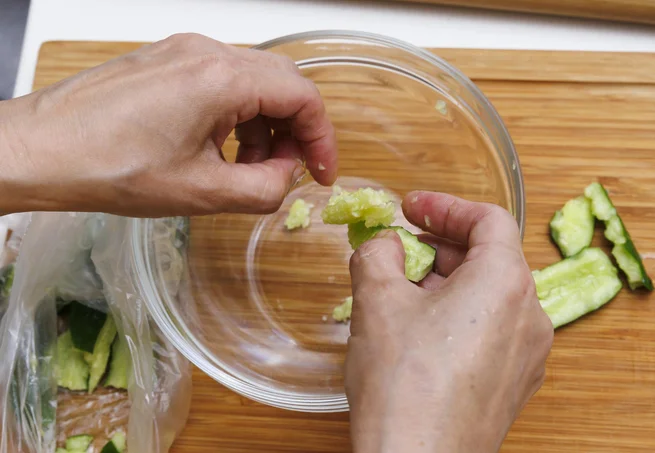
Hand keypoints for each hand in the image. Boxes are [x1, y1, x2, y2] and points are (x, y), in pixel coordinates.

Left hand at [0, 33, 336, 216]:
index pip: (303, 96)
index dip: (322, 139)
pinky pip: (221, 81)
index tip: (322, 174)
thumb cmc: (110, 168)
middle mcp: (207, 51)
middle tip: (291, 171)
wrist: (40, 150)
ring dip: (265, 125)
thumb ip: (264, 189)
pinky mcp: (166, 61)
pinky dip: (236, 115)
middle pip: (281, 82)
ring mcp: (183, 51)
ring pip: (252, 81)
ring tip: (248, 169)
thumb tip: (288, 178)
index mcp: (222, 78)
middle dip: (296, 130)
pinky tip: (218, 149)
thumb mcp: (202, 193)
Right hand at [345, 191, 552, 452]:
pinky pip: (491, 331)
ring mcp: (527, 355)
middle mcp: (531, 317)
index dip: (445, 206)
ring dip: (446, 282)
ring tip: (401, 292)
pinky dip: (458, 316)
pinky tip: (419, 333)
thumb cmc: (403, 383)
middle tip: (397, 251)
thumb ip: (377, 253)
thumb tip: (384, 245)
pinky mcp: (513, 385)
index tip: (410, 208)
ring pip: (489, 296)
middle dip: (439, 246)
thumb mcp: (376, 300)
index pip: (487, 220)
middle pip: (489, 258)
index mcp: (506, 283)